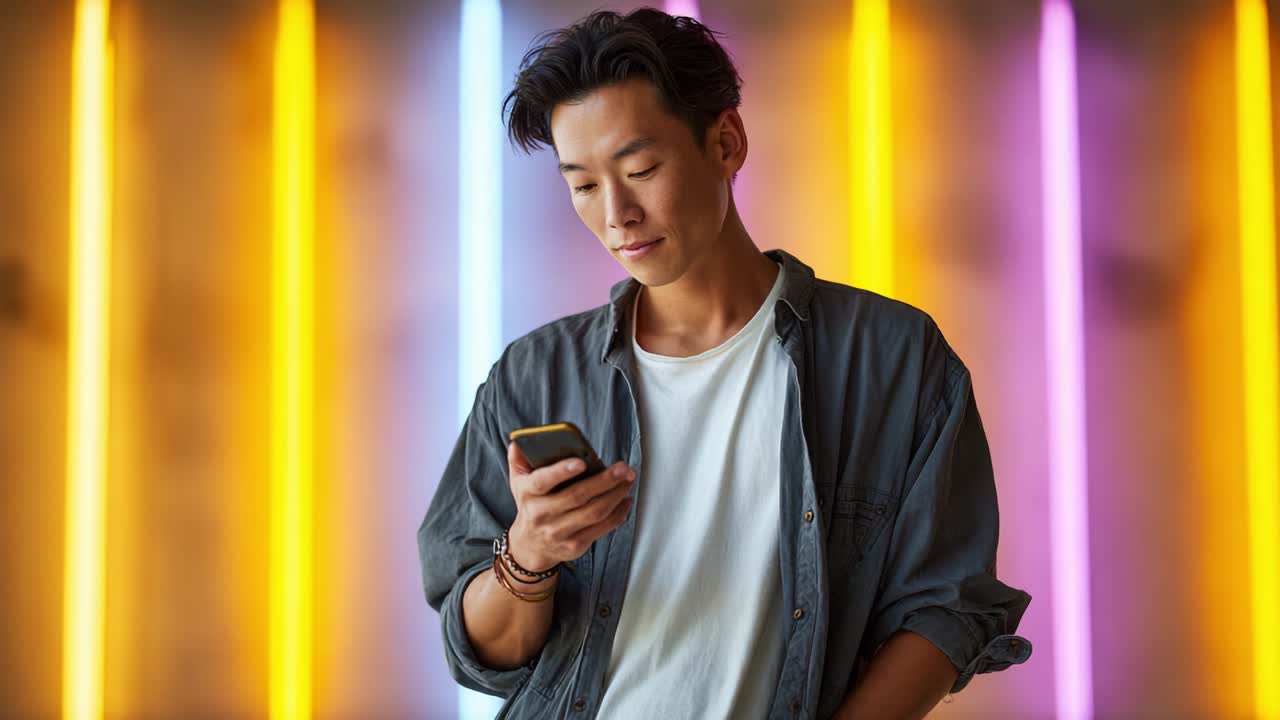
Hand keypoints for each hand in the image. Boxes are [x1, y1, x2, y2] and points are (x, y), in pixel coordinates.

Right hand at [506, 441, 635, 571]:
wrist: (530, 545)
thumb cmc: (531, 505)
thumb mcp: (518, 482)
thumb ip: (519, 459)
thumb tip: (520, 441)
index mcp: (528, 494)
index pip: (542, 482)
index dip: (561, 472)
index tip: (580, 462)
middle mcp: (542, 515)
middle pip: (577, 496)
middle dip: (604, 481)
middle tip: (622, 468)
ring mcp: (559, 532)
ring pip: (594, 512)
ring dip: (615, 495)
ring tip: (627, 480)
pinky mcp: (575, 545)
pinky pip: (602, 527)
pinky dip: (618, 513)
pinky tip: (625, 499)